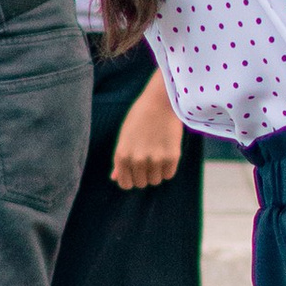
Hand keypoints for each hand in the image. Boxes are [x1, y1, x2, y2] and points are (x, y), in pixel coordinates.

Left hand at [109, 71, 184, 189]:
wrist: (160, 102)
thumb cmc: (139, 118)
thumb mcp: (124, 138)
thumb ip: (120, 160)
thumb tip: (115, 178)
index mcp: (121, 155)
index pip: (125, 184)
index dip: (131, 179)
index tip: (136, 173)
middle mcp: (136, 159)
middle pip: (141, 183)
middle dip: (144, 175)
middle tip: (149, 159)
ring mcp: (154, 159)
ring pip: (155, 180)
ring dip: (157, 171)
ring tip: (157, 154)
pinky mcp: (171, 157)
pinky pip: (169, 174)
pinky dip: (168, 168)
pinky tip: (167, 153)